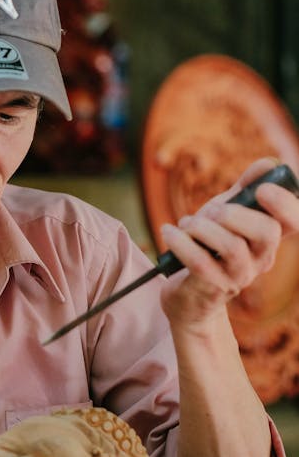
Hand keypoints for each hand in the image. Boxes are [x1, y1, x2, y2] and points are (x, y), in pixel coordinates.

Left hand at [158, 157, 298, 328]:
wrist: (186, 293)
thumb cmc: (209, 247)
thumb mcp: (226, 213)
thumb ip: (246, 187)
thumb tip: (268, 163)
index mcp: (268, 238)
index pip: (295, 222)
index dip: (285, 203)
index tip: (262, 189)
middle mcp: (261, 259)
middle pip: (267, 232)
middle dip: (234, 213)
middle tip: (212, 212)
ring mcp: (239, 277)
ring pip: (232, 246)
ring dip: (202, 227)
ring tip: (186, 224)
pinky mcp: (213, 289)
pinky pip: (200, 262)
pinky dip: (180, 241)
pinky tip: (169, 232)